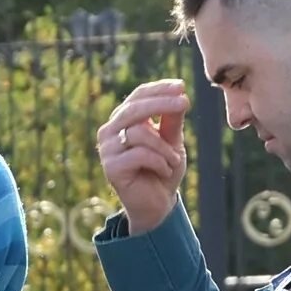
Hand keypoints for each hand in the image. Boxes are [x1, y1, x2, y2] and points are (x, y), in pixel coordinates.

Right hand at [96, 81, 191, 234]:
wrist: (157, 204)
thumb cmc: (163, 169)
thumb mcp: (172, 141)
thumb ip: (172, 120)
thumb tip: (180, 94)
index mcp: (122, 121)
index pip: (137, 96)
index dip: (158, 89)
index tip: (181, 86)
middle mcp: (110, 132)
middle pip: (134, 109)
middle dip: (161, 104)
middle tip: (184, 103)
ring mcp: (107, 150)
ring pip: (140, 133)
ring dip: (165, 148)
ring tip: (173, 161)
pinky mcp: (111, 168)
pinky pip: (140, 154)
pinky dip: (159, 162)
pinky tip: (164, 171)